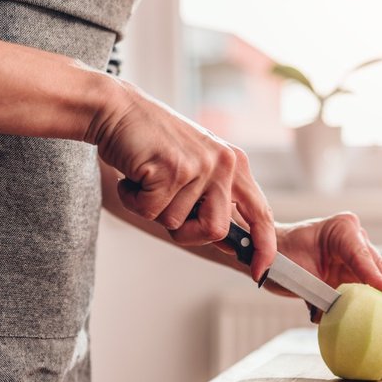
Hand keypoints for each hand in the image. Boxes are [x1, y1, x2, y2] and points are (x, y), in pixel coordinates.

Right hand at [86, 81, 275, 280]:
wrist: (117, 110)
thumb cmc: (152, 144)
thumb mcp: (196, 167)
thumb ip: (213, 198)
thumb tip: (227, 241)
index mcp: (235, 164)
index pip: (260, 212)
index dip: (264, 246)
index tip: (261, 271)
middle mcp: (224, 163)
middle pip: (216, 230)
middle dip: (186, 233)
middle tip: (163, 209)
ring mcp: (199, 166)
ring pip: (175, 223)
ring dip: (151, 209)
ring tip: (146, 179)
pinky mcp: (172, 169)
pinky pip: (151, 211)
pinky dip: (133, 200)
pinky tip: (133, 176)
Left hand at [270, 213, 381, 323]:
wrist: (271, 253)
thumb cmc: (279, 257)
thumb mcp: (298, 274)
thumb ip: (320, 292)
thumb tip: (337, 316)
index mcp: (342, 229)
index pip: (364, 258)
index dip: (379, 281)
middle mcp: (355, 237)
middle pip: (380, 270)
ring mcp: (358, 252)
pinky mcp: (356, 268)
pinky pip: (373, 286)